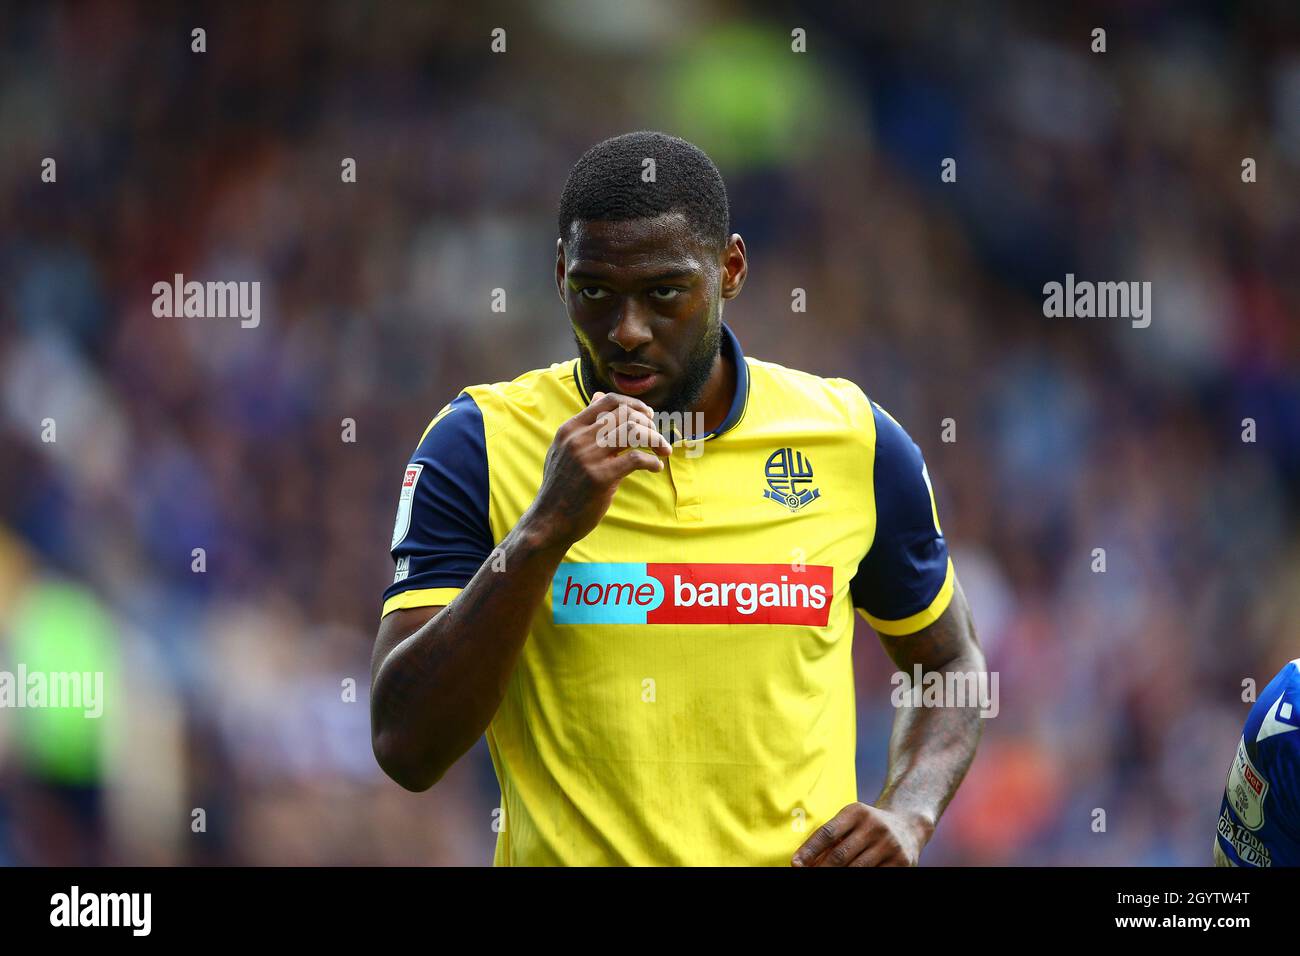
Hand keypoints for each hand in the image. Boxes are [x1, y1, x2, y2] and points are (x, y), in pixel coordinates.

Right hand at [524, 391, 671, 549]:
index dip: (634, 405)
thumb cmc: (562, 486)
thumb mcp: (564, 448)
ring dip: (655, 439)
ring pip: (633, 432)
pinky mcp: (600, 478)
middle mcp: (578, 439)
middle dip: (649, 424)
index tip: (647, 416)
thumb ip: (583, 424)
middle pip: (625, 414)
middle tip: (658, 438)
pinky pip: (635, 458)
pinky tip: (655, 467)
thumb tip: (598, 396)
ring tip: (663, 451)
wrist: (549, 521)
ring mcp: (588, 457)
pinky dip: (652, 461)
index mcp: (571, 429)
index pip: (608, 401)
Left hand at [791, 802, 931, 866]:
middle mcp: (874, 826)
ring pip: (856, 870)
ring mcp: (889, 845)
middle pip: (840, 855)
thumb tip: (805, 861)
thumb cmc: (869, 825)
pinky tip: (848, 879)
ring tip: (826, 878)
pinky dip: (859, 879)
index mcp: (857, 812)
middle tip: (808, 876)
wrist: (909, 824)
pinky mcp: (901, 863)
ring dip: (837, 876)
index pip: (828, 833)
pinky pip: (874, 876)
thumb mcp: (852, 821)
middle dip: (821, 869)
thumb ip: (832, 837)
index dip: (809, 850)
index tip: (795, 864)